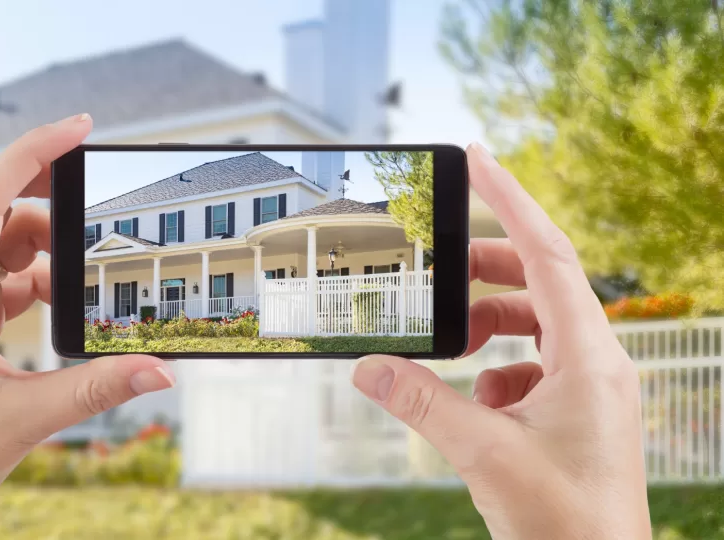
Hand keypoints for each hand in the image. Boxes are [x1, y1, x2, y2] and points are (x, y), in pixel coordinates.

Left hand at [0, 114, 175, 539]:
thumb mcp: (22, 419)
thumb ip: (96, 388)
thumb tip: (160, 370)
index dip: (35, 153)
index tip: (78, 129)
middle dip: (47, 190)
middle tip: (98, 191)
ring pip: (1, 244)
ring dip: (45, 248)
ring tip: (87, 272)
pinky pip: (0, 279)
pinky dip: (35, 280)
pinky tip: (61, 305)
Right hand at [352, 144, 650, 538]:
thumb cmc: (565, 523)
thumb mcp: (483, 453)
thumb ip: (421, 402)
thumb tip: (368, 365)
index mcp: (590, 356)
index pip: (547, 253)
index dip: (510, 200)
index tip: (477, 158)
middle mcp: (598, 362)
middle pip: (539, 282)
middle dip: (485, 271)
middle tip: (439, 269)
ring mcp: (590, 387)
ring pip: (535, 324)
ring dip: (488, 325)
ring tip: (450, 345)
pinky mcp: (577, 410)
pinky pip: (534, 364)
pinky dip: (497, 368)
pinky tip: (476, 402)